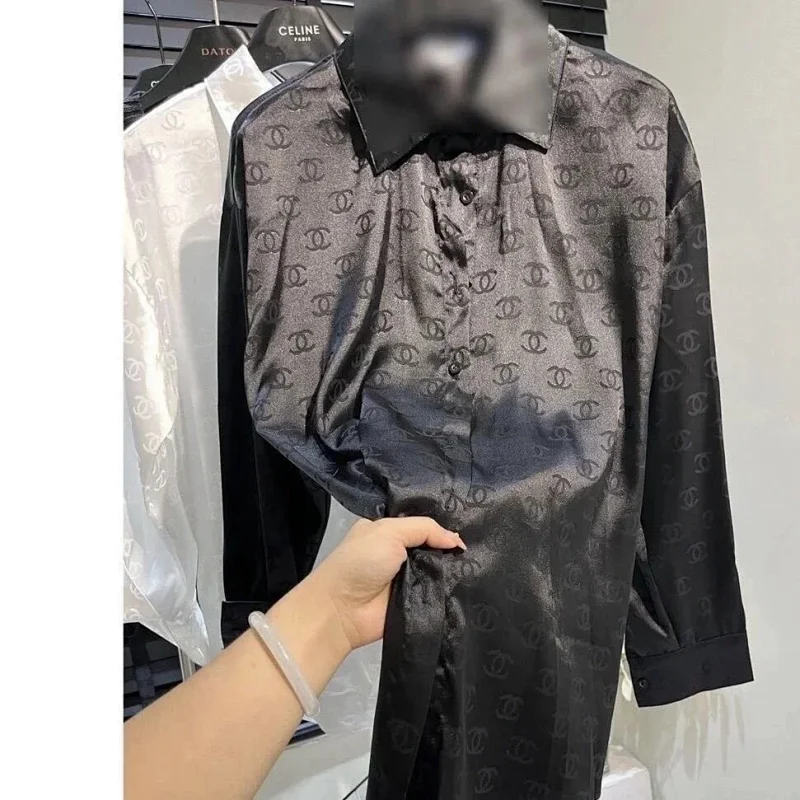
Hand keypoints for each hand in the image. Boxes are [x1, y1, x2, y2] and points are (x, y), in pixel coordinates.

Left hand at [306, 517, 464, 650]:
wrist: (342, 610)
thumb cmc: (361, 562)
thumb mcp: (389, 532)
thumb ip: (424, 529)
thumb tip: (457, 540)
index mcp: (385, 530)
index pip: (419, 522)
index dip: (440, 523)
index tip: (466, 522)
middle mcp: (397, 552)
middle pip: (431, 545)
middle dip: (450, 544)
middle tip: (474, 544)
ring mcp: (407, 578)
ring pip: (438, 568)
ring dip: (454, 567)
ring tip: (476, 561)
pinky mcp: (415, 601)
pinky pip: (438, 591)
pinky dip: (451, 587)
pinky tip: (470, 580)